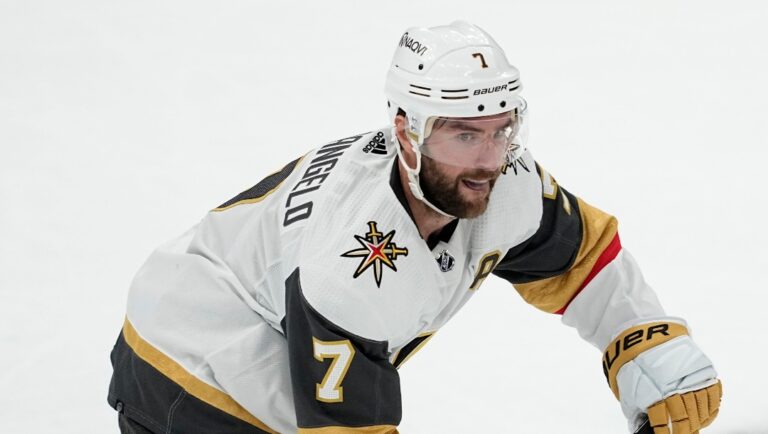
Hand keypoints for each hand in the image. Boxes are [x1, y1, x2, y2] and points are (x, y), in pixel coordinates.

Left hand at [601, 320, 721, 432]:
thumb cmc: (634, 362)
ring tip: (695, 427)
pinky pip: (712, 394)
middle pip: (685, 418)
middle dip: (685, 431)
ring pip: (701, 408)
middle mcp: (674, 386)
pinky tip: (706, 415)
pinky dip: (711, 408)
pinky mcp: (702, 369)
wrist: (644, 334)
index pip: (663, 422)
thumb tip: (640, 428)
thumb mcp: (628, 388)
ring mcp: (690, 378)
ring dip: (699, 421)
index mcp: (653, 392)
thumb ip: (636, 410)